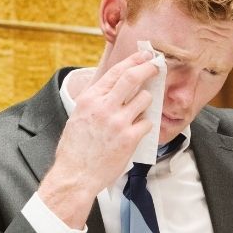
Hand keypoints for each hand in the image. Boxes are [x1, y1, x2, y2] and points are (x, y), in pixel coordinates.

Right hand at [38, 50, 158, 226]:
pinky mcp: (129, 138)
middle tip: (157, 66)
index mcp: (90, 99)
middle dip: (149, 68)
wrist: (75, 176)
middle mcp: (103, 107)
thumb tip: (116, 87)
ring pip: (145, 99)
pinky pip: (147, 123)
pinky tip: (136, 131)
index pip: (116, 72)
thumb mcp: (79, 116)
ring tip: (139, 110)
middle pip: (133, 78)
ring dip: (147, 102)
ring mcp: (118, 122)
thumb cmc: (76, 149)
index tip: (145, 56)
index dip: (133, 61)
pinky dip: (144, 125)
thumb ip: (97, 100)